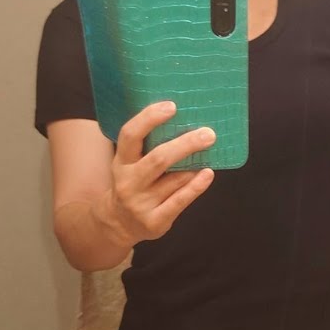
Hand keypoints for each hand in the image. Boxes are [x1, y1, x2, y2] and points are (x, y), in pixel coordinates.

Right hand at [100, 101, 215, 245]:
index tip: (172, 107)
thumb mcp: (130, 163)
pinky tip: (208, 174)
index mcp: (121, 161)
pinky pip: (180, 200)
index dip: (149, 118)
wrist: (119, 223)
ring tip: (210, 150)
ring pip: (174, 179)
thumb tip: (185, 121)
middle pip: (158, 159)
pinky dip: (197, 186)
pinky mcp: (155, 221)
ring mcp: (140, 204)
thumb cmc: (133, 183)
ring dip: (194, 164)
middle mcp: (128, 182)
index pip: (130, 135)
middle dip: (185, 144)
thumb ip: (148, 146)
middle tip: (208, 133)